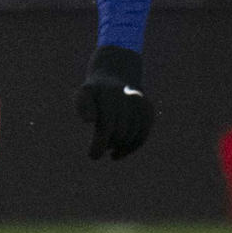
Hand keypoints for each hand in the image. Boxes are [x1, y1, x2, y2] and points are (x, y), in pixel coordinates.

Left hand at [74, 45, 152, 159]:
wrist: (116, 76)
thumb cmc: (95, 92)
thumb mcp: (84, 94)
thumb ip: (82, 106)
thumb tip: (88, 120)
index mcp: (111, 94)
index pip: (107, 126)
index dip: (100, 144)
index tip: (93, 156)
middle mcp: (129, 97)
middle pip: (120, 133)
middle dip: (108, 143)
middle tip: (99, 145)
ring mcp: (141, 104)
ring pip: (132, 136)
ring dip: (119, 146)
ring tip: (108, 145)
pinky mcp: (148, 110)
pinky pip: (142, 136)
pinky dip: (131, 147)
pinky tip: (118, 153)